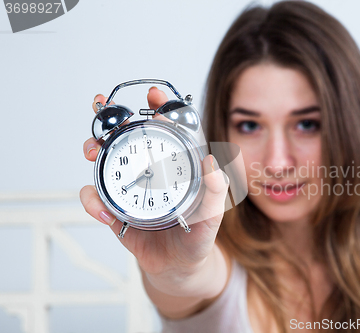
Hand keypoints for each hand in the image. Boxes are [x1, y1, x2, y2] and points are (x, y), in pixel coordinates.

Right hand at [81, 88, 228, 282]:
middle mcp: (151, 171)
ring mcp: (131, 187)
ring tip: (93, 150)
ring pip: (107, 159)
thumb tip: (213, 161)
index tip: (155, 96)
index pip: (169, 131)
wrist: (179, 268)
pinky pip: (97, 198)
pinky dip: (93, 202)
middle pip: (130, 137)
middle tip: (106, 110)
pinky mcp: (116, 209)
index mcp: (177, 167)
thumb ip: (214, 191)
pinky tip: (104, 213)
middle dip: (114, 119)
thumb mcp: (211, 214)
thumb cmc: (198, 237)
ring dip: (95, 149)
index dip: (161, 109)